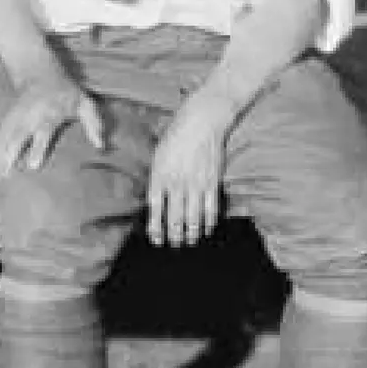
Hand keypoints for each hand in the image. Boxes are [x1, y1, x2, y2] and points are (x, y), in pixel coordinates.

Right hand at [0, 65, 105, 183]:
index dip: (37, 149)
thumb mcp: (84, 102)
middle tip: (6, 178)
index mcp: (49, 114)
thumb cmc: (65, 92)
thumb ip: (93, 123)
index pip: (42, 133)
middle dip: (10, 156)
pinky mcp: (6, 121)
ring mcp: (15, 119)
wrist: (37, 71)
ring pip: (3, 139)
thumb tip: (101, 146)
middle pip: (16, 138)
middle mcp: (29, 118)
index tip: (32, 166)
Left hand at [145, 94, 235, 247]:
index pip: (155, 209)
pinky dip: (208, 223)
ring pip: (193, 218)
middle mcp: (176, 183)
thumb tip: (154, 202)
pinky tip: (206, 230)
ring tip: (188, 242)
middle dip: (173, 237)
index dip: (155, 228)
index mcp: (159, 176)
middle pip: (174, 219)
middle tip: (173, 245)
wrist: (201, 122)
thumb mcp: (158, 156)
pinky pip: (211, 210)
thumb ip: (156, 179)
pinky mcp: (212, 183)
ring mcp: (196, 184)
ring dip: (190, 234)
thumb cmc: (175, 137)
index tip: (155, 239)